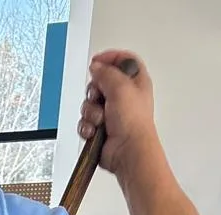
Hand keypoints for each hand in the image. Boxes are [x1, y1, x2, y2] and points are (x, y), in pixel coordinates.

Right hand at [78, 51, 157, 176]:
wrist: (127, 151)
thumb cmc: (133, 123)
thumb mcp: (120, 86)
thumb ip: (106, 72)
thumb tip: (96, 67)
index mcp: (135, 81)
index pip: (122, 60)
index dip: (109, 58)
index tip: (97, 61)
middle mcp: (123, 95)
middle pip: (100, 82)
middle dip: (95, 91)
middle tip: (100, 97)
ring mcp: (111, 112)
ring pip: (89, 103)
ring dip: (91, 112)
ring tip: (101, 119)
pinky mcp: (100, 128)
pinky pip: (85, 121)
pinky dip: (87, 126)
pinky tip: (95, 130)